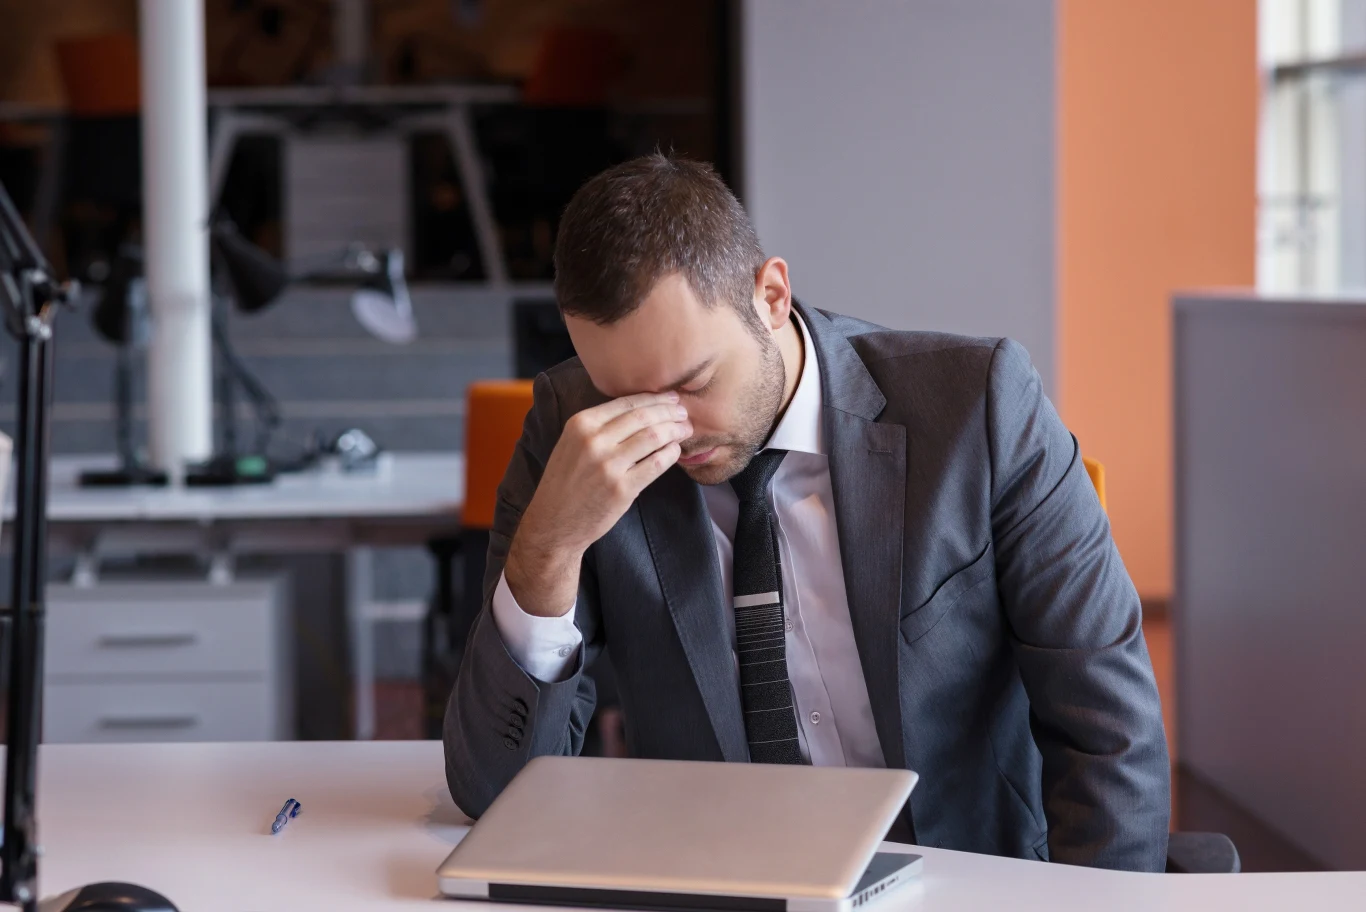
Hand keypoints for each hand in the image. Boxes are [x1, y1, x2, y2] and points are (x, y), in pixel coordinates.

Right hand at [505, 392, 690, 616]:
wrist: (554, 523)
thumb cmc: (566, 482)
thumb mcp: (572, 443)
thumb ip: (600, 426)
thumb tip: (642, 409)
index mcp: (580, 424)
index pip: (626, 402)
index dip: (655, 398)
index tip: (671, 398)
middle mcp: (593, 440)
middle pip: (643, 416)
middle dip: (669, 412)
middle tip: (683, 414)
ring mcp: (608, 465)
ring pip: (654, 437)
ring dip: (675, 431)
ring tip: (684, 430)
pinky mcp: (622, 489)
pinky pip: (656, 464)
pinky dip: (671, 454)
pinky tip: (676, 451)